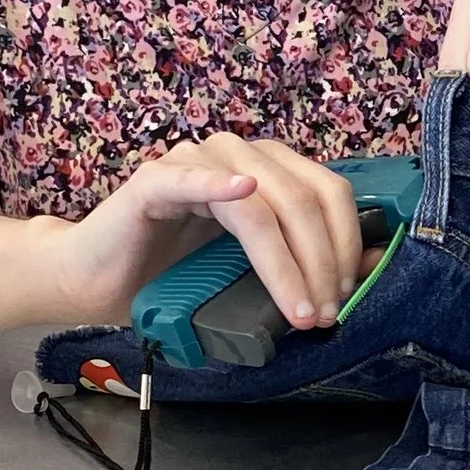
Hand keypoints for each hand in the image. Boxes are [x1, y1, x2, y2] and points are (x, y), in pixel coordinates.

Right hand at [39, 134, 364, 331]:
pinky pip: (193, 179)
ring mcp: (195, 163)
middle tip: (322, 314)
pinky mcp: (154, 181)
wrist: (96, 282)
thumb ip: (304, 262)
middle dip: (321, 263)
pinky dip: (218, 184)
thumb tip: (373, 265)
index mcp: (267, 170)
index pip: (328, 192)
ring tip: (296, 307)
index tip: (346, 296)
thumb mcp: (252, 271)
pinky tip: (241, 192)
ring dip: (286, 261)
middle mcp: (237, 156)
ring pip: (261, 204)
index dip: (345, 243)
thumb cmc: (173, 276)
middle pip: (302, 200)